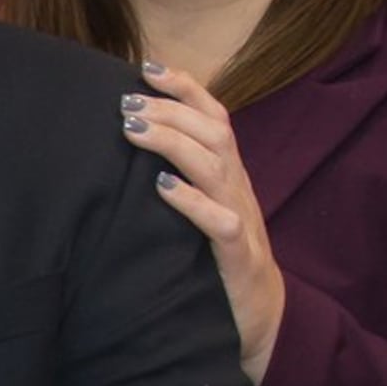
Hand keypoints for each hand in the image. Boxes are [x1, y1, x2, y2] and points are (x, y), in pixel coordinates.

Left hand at [124, 63, 284, 385]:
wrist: (260, 318)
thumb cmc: (220, 258)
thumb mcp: (204, 208)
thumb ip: (182, 176)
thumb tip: (132, 140)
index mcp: (229, 174)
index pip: (214, 117)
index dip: (186, 87)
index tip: (146, 66)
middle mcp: (237, 188)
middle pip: (212, 132)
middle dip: (170, 109)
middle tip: (126, 101)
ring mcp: (240, 219)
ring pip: (215, 167)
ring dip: (174, 144)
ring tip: (134, 130)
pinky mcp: (237, 256)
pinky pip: (219, 223)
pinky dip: (192, 202)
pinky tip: (163, 189)